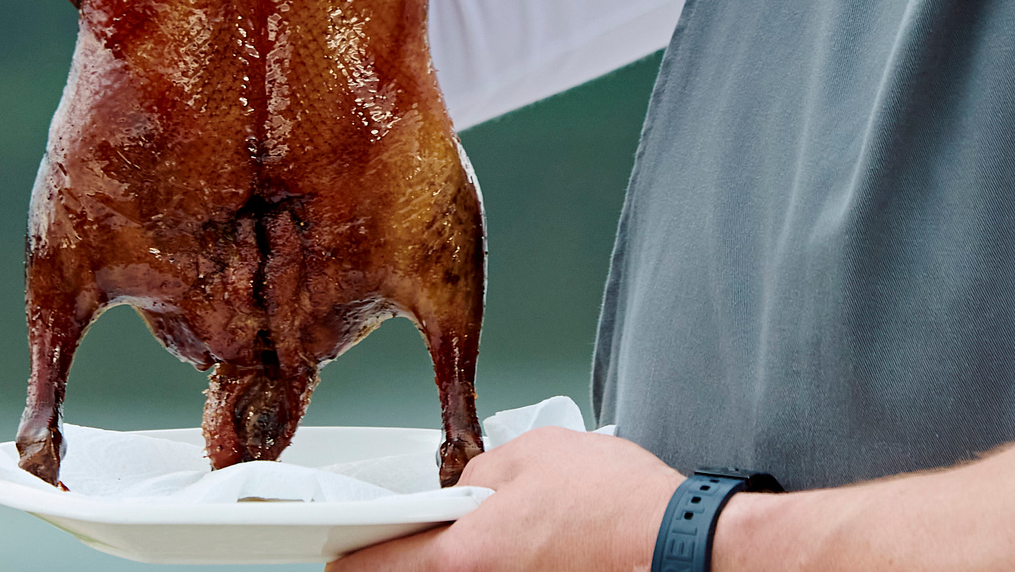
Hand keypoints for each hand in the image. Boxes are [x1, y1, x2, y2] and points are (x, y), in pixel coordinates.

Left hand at [331, 428, 680, 571]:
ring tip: (477, 532)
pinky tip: (515, 547)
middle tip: (401, 541)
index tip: (336, 556)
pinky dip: (496, 564)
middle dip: (411, 558)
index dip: (355, 557)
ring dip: (459, 561)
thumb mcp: (533, 454)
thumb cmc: (615, 503)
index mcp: (466, 556)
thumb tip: (472, 491)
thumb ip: (483, 473)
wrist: (678, 543)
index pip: (383, 565)